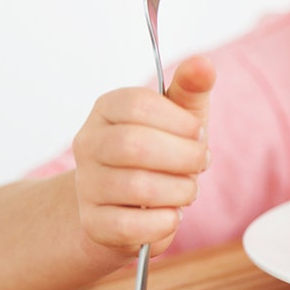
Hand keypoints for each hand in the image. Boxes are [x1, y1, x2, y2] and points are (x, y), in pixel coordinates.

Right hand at [72, 55, 215, 256]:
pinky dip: (163, 222)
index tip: (198, 133)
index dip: (179, 121)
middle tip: (201, 163)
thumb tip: (203, 63)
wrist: (129, 206)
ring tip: (188, 190)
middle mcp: (88, 144)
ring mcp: (86, 185)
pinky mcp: (93, 223)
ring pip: (136, 187)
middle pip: (134, 145)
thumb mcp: (180, 116)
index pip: (137, 104)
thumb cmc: (161, 153)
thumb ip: (191, 87)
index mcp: (107, 109)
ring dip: (179, 191)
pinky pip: (130, 226)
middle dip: (183, 157)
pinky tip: (171, 214)